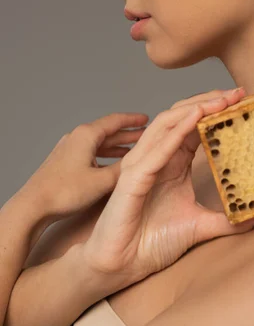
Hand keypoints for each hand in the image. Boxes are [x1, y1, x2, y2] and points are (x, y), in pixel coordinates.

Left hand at [19, 112, 149, 220]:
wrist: (33, 206)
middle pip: (108, 131)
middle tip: (147, 134)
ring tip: (134, 149)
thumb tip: (142, 162)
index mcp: (86, 135)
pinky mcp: (65, 161)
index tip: (148, 119)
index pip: (116, 121)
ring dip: (117, 146)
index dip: (134, 120)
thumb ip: (124, 170)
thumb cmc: (65, 192)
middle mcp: (77, 137)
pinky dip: (105, 156)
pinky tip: (113, 165)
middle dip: (128, 133)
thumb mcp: (102, 181)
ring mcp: (69, 149)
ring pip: (99, 143)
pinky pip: (91, 153)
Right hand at [81, 88, 253, 291]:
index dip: (216, 110)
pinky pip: (155, 149)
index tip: (243, 100)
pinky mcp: (133, 178)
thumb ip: (229, 220)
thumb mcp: (201, 225)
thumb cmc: (153, 242)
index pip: (194, 125)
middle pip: (182, 116)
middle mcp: (157, 156)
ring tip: (220, 100)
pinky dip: (175, 131)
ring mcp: (143, 164)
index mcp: (172, 161)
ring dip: (194, 108)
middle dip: (209, 101)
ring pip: (167, 123)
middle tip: (237, 93)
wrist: (123, 265)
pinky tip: (194, 119)